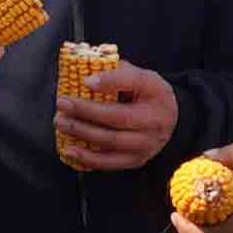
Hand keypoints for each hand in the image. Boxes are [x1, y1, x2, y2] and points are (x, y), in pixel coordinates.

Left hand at [54, 60, 178, 171]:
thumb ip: (118, 72)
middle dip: (86, 111)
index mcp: (155, 92)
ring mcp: (146, 144)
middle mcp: (154, 120)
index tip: (85, 80)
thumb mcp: (141, 77)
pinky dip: (87, 157)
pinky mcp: (136, 160)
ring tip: (60, 123)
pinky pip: (109, 162)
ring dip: (82, 132)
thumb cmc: (147, 95)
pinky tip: (69, 150)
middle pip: (117, 117)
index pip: (134, 82)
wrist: (171, 121)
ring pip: (111, 141)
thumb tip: (85, 70)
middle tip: (62, 103)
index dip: (109, 81)